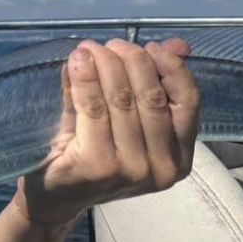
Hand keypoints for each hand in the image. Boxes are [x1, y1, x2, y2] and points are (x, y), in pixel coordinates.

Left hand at [14, 37, 200, 226]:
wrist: (54, 197)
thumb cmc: (92, 155)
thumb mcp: (128, 121)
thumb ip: (152, 85)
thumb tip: (176, 44)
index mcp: (179, 158)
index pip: (188, 102)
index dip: (171, 67)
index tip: (150, 46)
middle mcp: (162, 168)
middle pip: (153, 96)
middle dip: (131, 60)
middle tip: (108, 44)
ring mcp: (131, 170)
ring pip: (123, 99)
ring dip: (105, 64)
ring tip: (88, 49)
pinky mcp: (98, 166)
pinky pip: (94, 108)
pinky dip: (85, 79)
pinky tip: (76, 62)